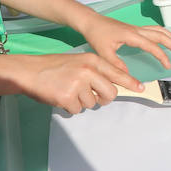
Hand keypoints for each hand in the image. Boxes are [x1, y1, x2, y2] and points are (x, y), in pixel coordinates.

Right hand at [2, 51, 133, 115]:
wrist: (30, 71)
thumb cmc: (53, 67)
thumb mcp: (78, 62)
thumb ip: (95, 71)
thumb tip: (111, 86)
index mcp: (91, 60)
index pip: (116, 73)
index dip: (130, 82)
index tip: (140, 88)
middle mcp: (88, 71)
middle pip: (110, 94)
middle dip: (104, 99)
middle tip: (94, 97)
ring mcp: (78, 84)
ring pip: (92, 104)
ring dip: (82, 102)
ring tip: (68, 91)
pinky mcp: (68, 98)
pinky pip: (77, 110)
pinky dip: (70, 107)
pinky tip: (61, 96)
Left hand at [78, 10, 170, 90]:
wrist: (91, 22)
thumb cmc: (97, 34)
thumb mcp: (104, 52)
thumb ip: (116, 64)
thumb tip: (127, 75)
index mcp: (131, 35)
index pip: (152, 45)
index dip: (162, 56)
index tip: (167, 65)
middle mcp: (137, 30)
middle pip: (160, 35)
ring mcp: (136, 28)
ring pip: (158, 30)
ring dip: (170, 37)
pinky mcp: (134, 28)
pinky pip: (153, 29)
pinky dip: (162, 33)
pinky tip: (165, 37)